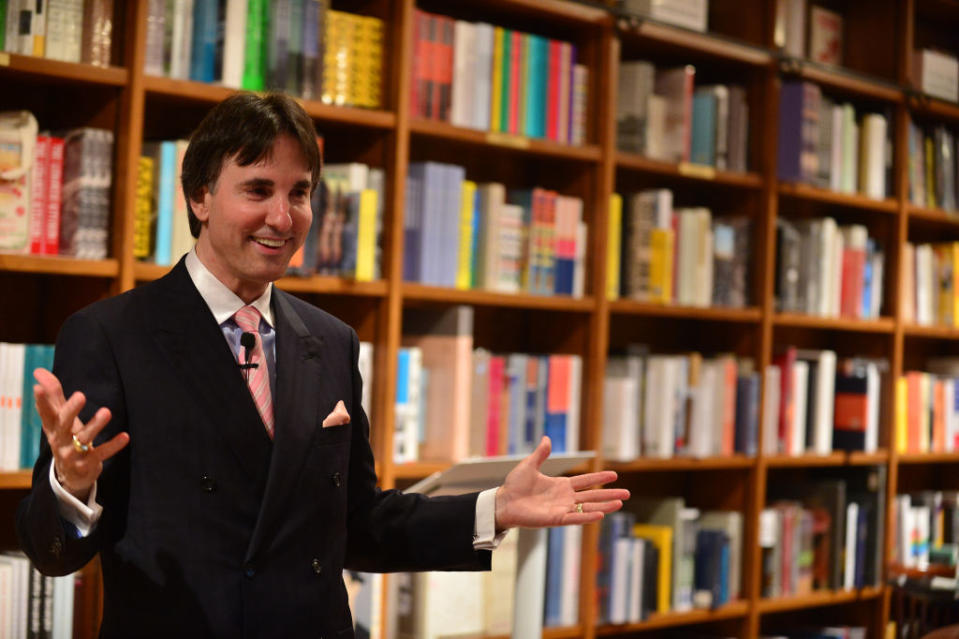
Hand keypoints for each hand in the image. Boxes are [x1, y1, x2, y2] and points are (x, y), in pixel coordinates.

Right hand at [34, 368, 129, 501]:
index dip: (41, 401)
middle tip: (80, 395)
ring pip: (84, 438)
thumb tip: (38, 371)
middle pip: (63, 424)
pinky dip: (113, 445)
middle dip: (71, 410)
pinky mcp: (87, 464)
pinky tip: (126, 436)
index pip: (45, 412)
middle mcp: (60, 440)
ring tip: (106, 412)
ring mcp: (73, 454)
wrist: (70, 475)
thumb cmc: (66, 437)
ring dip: (95, 425)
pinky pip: (101, 453)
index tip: (38, 387)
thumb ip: (53, 395)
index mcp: (52, 427)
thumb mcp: (59, 418)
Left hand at [494, 436, 629, 529]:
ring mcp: (561, 509)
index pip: (585, 481)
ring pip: (587, 508)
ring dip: (604, 506)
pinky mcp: (555, 519)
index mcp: (561, 486)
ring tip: (620, 503)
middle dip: (609, 494)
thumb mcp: (529, 466)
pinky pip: (574, 518)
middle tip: (627, 494)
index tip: (615, 475)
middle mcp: (564, 498)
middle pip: (592, 496)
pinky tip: (601, 515)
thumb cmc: (514, 486)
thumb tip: (547, 438)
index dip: (599, 478)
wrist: (503, 502)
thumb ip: (541, 454)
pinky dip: (587, 517)